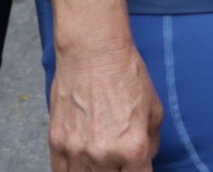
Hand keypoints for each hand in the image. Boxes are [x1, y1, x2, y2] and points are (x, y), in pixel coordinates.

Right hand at [48, 39, 161, 171]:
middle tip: (120, 161)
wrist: (94, 53)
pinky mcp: (57, 143)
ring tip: (101, 162)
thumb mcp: (155, 111)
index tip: (138, 169)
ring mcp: (77, 151)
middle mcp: (104, 155)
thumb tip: (145, 160)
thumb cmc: (127, 76)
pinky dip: (72, 171)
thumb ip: (151, 144)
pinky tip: (81, 164)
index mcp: (133, 148)